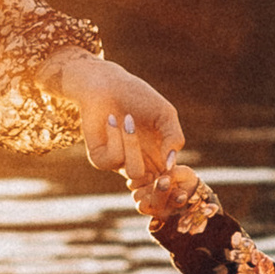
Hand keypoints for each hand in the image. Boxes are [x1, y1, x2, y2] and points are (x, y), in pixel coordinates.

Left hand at [49, 53, 184, 177]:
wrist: (106, 84)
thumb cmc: (139, 97)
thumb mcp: (165, 115)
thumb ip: (174, 139)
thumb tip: (171, 166)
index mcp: (159, 156)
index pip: (168, 181)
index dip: (172, 181)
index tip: (174, 173)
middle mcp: (141, 163)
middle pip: (152, 188)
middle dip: (155, 179)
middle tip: (157, 159)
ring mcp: (120, 163)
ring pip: (135, 172)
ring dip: (133, 145)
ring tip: (128, 119)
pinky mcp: (100, 159)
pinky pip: (113, 159)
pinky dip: (115, 137)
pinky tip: (111, 119)